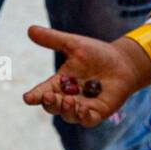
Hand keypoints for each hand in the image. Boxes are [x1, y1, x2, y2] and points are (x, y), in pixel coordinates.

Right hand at [22, 26, 150, 127]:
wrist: (123, 62)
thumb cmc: (96, 53)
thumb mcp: (73, 44)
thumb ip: (52, 39)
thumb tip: (30, 29)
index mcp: (59, 83)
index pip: (42, 92)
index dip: (34, 96)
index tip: (27, 98)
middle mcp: (68, 97)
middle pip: (53, 107)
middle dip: (49, 104)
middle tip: (48, 96)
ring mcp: (83, 106)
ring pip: (69, 116)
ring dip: (66, 110)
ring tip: (68, 100)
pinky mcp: (98, 112)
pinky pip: (88, 120)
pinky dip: (84, 117)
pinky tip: (82, 110)